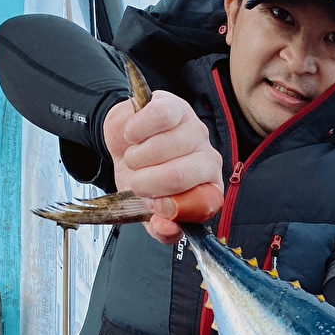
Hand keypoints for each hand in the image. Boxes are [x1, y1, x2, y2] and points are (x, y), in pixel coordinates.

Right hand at [103, 92, 223, 243]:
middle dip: (145, 183)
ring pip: (161, 148)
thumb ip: (161, 227)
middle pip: (177, 176)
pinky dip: (135, 131)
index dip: (168, 207)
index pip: (198, 204)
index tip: (152, 205)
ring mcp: (194, 131)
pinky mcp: (176, 107)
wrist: (125, 143)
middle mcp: (208, 159)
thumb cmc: (143, 176)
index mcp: (208, 188)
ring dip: (135, 158)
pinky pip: (156, 118)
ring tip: (134, 158)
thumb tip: (166, 227)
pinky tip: (133, 136)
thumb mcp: (149, 209)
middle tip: (137, 181)